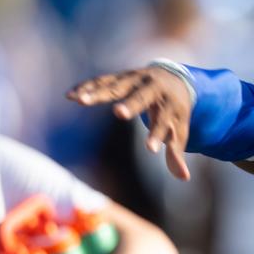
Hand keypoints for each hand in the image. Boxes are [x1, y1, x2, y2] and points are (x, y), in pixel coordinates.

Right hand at [68, 67, 191, 179]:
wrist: (175, 78)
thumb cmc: (175, 110)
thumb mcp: (180, 130)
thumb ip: (176, 152)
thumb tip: (183, 177)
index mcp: (170, 103)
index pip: (165, 121)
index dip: (158, 135)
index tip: (151, 150)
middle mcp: (153, 87)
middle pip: (142, 97)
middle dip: (131, 105)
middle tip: (119, 113)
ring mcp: (136, 79)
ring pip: (116, 86)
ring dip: (97, 92)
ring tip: (79, 100)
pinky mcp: (122, 76)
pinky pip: (103, 81)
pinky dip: (87, 86)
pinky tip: (70, 95)